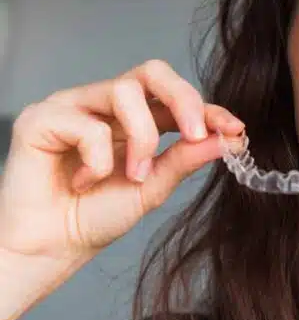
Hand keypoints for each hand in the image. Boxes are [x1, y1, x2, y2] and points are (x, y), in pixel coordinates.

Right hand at [0, 59, 243, 261]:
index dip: (210, 110)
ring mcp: (75, 106)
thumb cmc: (96, 216)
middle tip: (195, 134)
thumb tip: (227, 139)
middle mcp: (107, 105)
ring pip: (125, 90)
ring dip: (140, 138)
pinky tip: (82, 182)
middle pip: (152, 72)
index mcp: (138, 119)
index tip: (235, 129)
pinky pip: (87, 123)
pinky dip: (97, 160)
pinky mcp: (42, 117)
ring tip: (131, 176)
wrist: (51, 247)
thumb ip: (185, 160)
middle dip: (183, 99)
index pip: (178, 100)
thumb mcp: (153, 188)